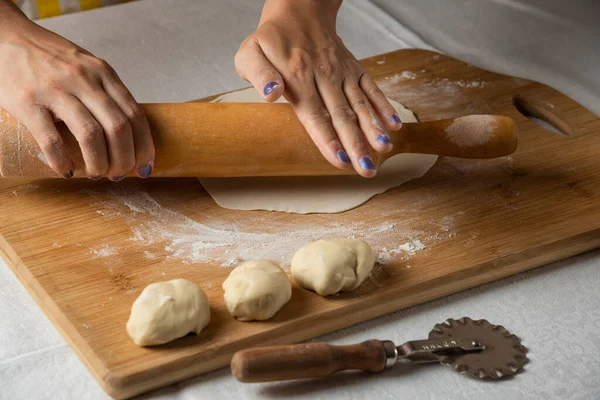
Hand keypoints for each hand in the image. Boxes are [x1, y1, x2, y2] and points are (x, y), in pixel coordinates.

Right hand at [0, 8, 153, 179]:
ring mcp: (55, 90)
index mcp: (103, 72)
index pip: (135, 115)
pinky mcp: (27, 102)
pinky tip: (66, 171)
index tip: (145, 165)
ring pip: (91, 135)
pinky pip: (51, 139)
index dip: (145, 146)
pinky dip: (62, 161)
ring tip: (98, 174)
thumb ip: (106, 92)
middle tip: (119, 175)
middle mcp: (84, 79)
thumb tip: (129, 134)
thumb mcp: (87, 66)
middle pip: (118, 128)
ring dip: (99, 163)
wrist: (5, 35)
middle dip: (125, 159)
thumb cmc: (49, 57)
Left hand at [235, 0, 401, 177]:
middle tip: (366, 169)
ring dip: (373, 128)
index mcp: (298, 77)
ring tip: (384, 150)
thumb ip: (259, 75)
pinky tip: (394, 125)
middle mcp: (324, 76)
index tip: (340, 161)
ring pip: (360, 103)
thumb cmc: (271, 40)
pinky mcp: (354, 68)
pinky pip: (371, 87)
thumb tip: (271, 94)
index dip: (328, 140)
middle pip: (342, 115)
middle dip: (355, 144)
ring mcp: (342, 72)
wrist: (298, 10)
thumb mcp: (250, 54)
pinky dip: (384, 105)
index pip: (315, 115)